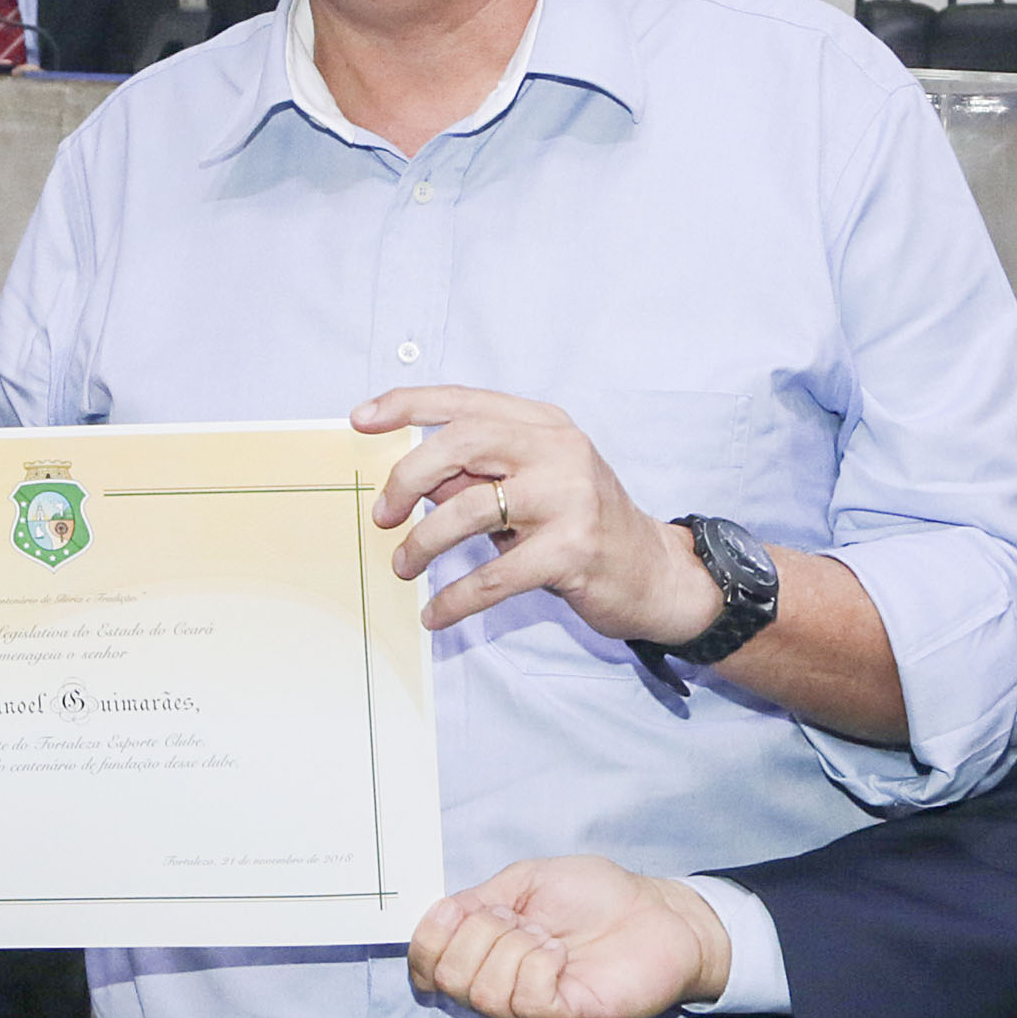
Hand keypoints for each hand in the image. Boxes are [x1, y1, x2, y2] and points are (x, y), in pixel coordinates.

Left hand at [356, 387, 722, 644]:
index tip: (362, 420)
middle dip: (407, 478)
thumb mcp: (532, 486)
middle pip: (463, 443)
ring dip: (423, 543)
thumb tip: (411, 482)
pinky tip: (436, 614)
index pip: (466, 402)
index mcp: (545, 425)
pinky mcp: (573, 551)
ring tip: (403, 567)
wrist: (654, 574)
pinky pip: (494, 575)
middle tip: (383, 515)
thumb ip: (478, 475)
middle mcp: (560, 450)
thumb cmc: (581, 527)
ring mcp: (570, 499)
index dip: (408, 405)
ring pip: (470, 510)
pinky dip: (456, 599)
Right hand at [409, 854, 731, 1017]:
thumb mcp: (525, 880)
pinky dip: (538, 967)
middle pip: (450, 979)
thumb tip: (437, 918)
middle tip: (524, 920)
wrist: (657, 912)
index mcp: (483, 953)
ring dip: (515, 948)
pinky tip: (561, 955)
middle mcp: (499, 989)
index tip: (468, 909)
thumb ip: (476, 900)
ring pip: (485, 993)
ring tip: (550, 938)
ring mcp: (530, 1010)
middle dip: (481, 933)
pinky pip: (527, 1002)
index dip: (429, 938)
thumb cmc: (596, 896)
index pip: (425, 966)